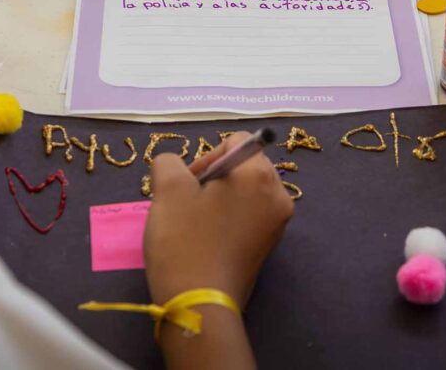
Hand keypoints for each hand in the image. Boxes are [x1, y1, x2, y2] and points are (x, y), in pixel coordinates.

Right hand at [143, 133, 294, 307]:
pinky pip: (246, 216)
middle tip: (187, 203)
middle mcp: (278, 196)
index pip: (235, 141)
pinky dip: (225, 219)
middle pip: (242, 166)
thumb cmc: (184, 241)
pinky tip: (205, 238)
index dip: (205, 157)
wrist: (198, 305)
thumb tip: (177, 169)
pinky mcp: (267, 247)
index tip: (187, 185)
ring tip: (194, 222)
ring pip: (242, 192)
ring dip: (216, 198)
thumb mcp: (167, 188)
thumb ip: (169, 161)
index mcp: (259, 175)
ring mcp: (276, 224)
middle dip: (212, 178)